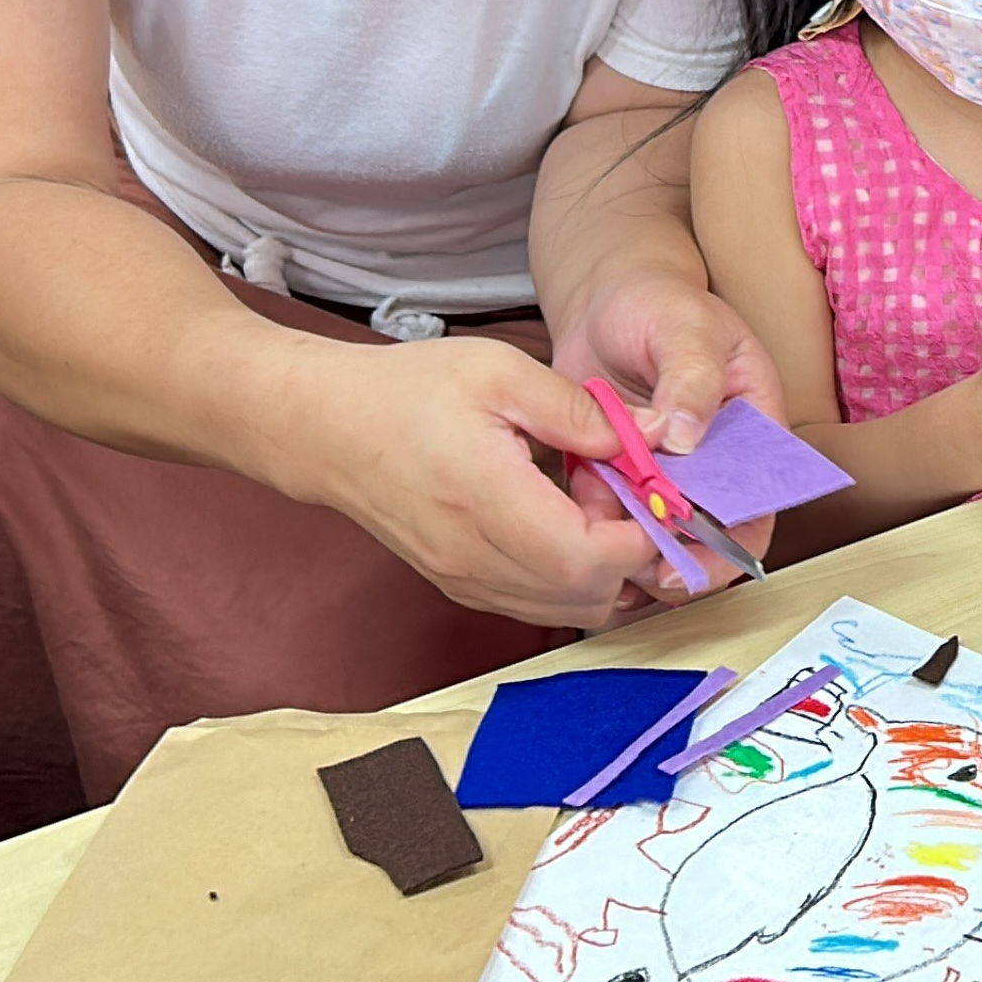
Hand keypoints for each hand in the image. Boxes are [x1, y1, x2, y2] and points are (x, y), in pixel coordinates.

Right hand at [289, 335, 659, 629]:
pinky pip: (536, 604)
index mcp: (486, 501)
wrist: (324, 427)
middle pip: (587, 596)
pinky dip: (573, 578)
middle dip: (631, 553)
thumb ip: (579, 411)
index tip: (657, 493)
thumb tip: (649, 438)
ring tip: (598, 504)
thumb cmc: (406, 391)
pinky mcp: (460, 585)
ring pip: (567, 609)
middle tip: (628, 492)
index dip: (639, 536)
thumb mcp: (500, 371)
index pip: (587, 558)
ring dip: (606, 570)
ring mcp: (464, 580)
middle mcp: (474, 559)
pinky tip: (569, 523)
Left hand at [548, 269, 788, 605]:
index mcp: (752, 426)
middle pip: (712, 528)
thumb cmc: (661, 302)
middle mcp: (714, 458)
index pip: (759, 498)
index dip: (734, 538)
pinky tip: (576, 527)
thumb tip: (686, 439)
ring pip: (660, 531)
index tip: (697, 557)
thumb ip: (692, 380)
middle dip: (683, 558)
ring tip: (606, 556)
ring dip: (635, 549)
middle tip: (649, 576)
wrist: (604, 300)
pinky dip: (595, 524)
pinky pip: (612, 512)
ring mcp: (666, 470)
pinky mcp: (618, 472)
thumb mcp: (687, 328)